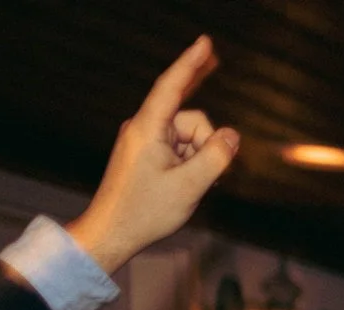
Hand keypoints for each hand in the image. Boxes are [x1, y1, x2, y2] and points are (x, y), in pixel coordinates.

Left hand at [67, 38, 240, 274]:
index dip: (191, 63)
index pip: (173, 87)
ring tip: (187, 187)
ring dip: (200, 159)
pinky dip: (191, 164)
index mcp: (148, 129)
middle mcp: (145, 128)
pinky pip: (180, 149)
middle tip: (204, 176)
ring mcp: (145, 141)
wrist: (112, 231)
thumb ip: (216, 157)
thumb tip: (232, 135)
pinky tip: (186, 185)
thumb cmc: (145, 211)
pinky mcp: (147, 154)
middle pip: (191, 119)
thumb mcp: (190, 186)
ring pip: (190, 137)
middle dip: (206, 143)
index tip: (206, 43)